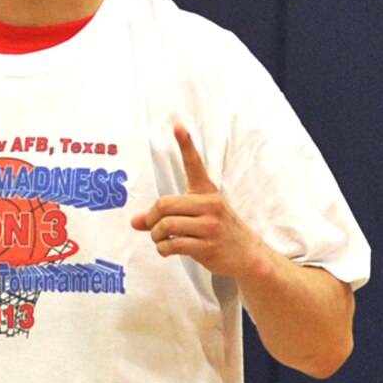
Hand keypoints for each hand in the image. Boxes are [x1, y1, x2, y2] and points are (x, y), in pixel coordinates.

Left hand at [130, 125, 266, 278]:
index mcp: (207, 192)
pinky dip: (163, 249)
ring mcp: (210, 226)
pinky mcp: (208, 246)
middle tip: (152, 227)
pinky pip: (172, 244)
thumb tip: (135, 221)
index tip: (178, 126)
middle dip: (151, 219)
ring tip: (161, 239)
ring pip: (165, 226)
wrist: (247, 255)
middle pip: (164, 205)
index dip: (186, 145)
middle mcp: (210, 205)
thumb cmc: (217, 231)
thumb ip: (166, 215)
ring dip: (156, 236)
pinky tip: (168, 249)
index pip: (194, 165)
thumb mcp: (197, 217)